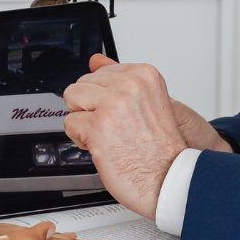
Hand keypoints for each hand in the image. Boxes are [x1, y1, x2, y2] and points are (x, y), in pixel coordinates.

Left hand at [63, 54, 188, 218]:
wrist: (170, 180)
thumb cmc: (161, 149)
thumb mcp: (147, 101)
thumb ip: (119, 78)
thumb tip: (96, 59)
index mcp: (144, 75)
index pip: (101, 72)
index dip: (105, 97)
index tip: (121, 114)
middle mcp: (130, 85)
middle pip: (84, 83)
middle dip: (91, 108)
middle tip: (115, 128)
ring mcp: (113, 104)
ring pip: (72, 99)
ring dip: (83, 120)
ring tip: (106, 135)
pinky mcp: (98, 126)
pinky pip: (69, 124)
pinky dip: (80, 139)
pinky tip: (102, 147)